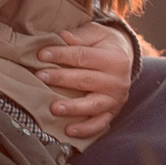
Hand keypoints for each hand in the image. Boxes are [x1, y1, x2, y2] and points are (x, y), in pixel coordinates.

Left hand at [38, 22, 136, 140]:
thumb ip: (80, 36)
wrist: (125, 58)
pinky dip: (85, 129)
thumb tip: (62, 36)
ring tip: (53, 108)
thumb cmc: (104, 44)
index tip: (41, 54)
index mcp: (115, 59)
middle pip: (86, 80)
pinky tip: (69, 130)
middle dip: (61, 79)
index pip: (83, 56)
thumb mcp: (96, 34)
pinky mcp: (113, 113)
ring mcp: (116, 99)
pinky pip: (99, 124)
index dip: (61, 55)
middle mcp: (118, 81)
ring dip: (72, 108)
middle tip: (40, 77)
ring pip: (93, 105)